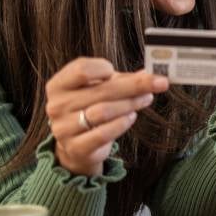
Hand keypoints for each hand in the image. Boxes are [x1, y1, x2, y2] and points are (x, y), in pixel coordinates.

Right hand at [45, 58, 168, 175]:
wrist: (77, 145)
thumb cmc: (90, 108)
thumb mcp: (100, 89)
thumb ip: (122, 79)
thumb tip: (150, 72)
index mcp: (58, 85)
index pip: (81, 69)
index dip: (103, 68)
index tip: (117, 71)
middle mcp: (56, 106)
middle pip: (100, 90)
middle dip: (134, 85)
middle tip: (159, 83)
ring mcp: (64, 129)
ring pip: (103, 111)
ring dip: (130, 104)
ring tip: (146, 99)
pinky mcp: (77, 147)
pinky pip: (104, 133)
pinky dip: (122, 124)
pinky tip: (131, 117)